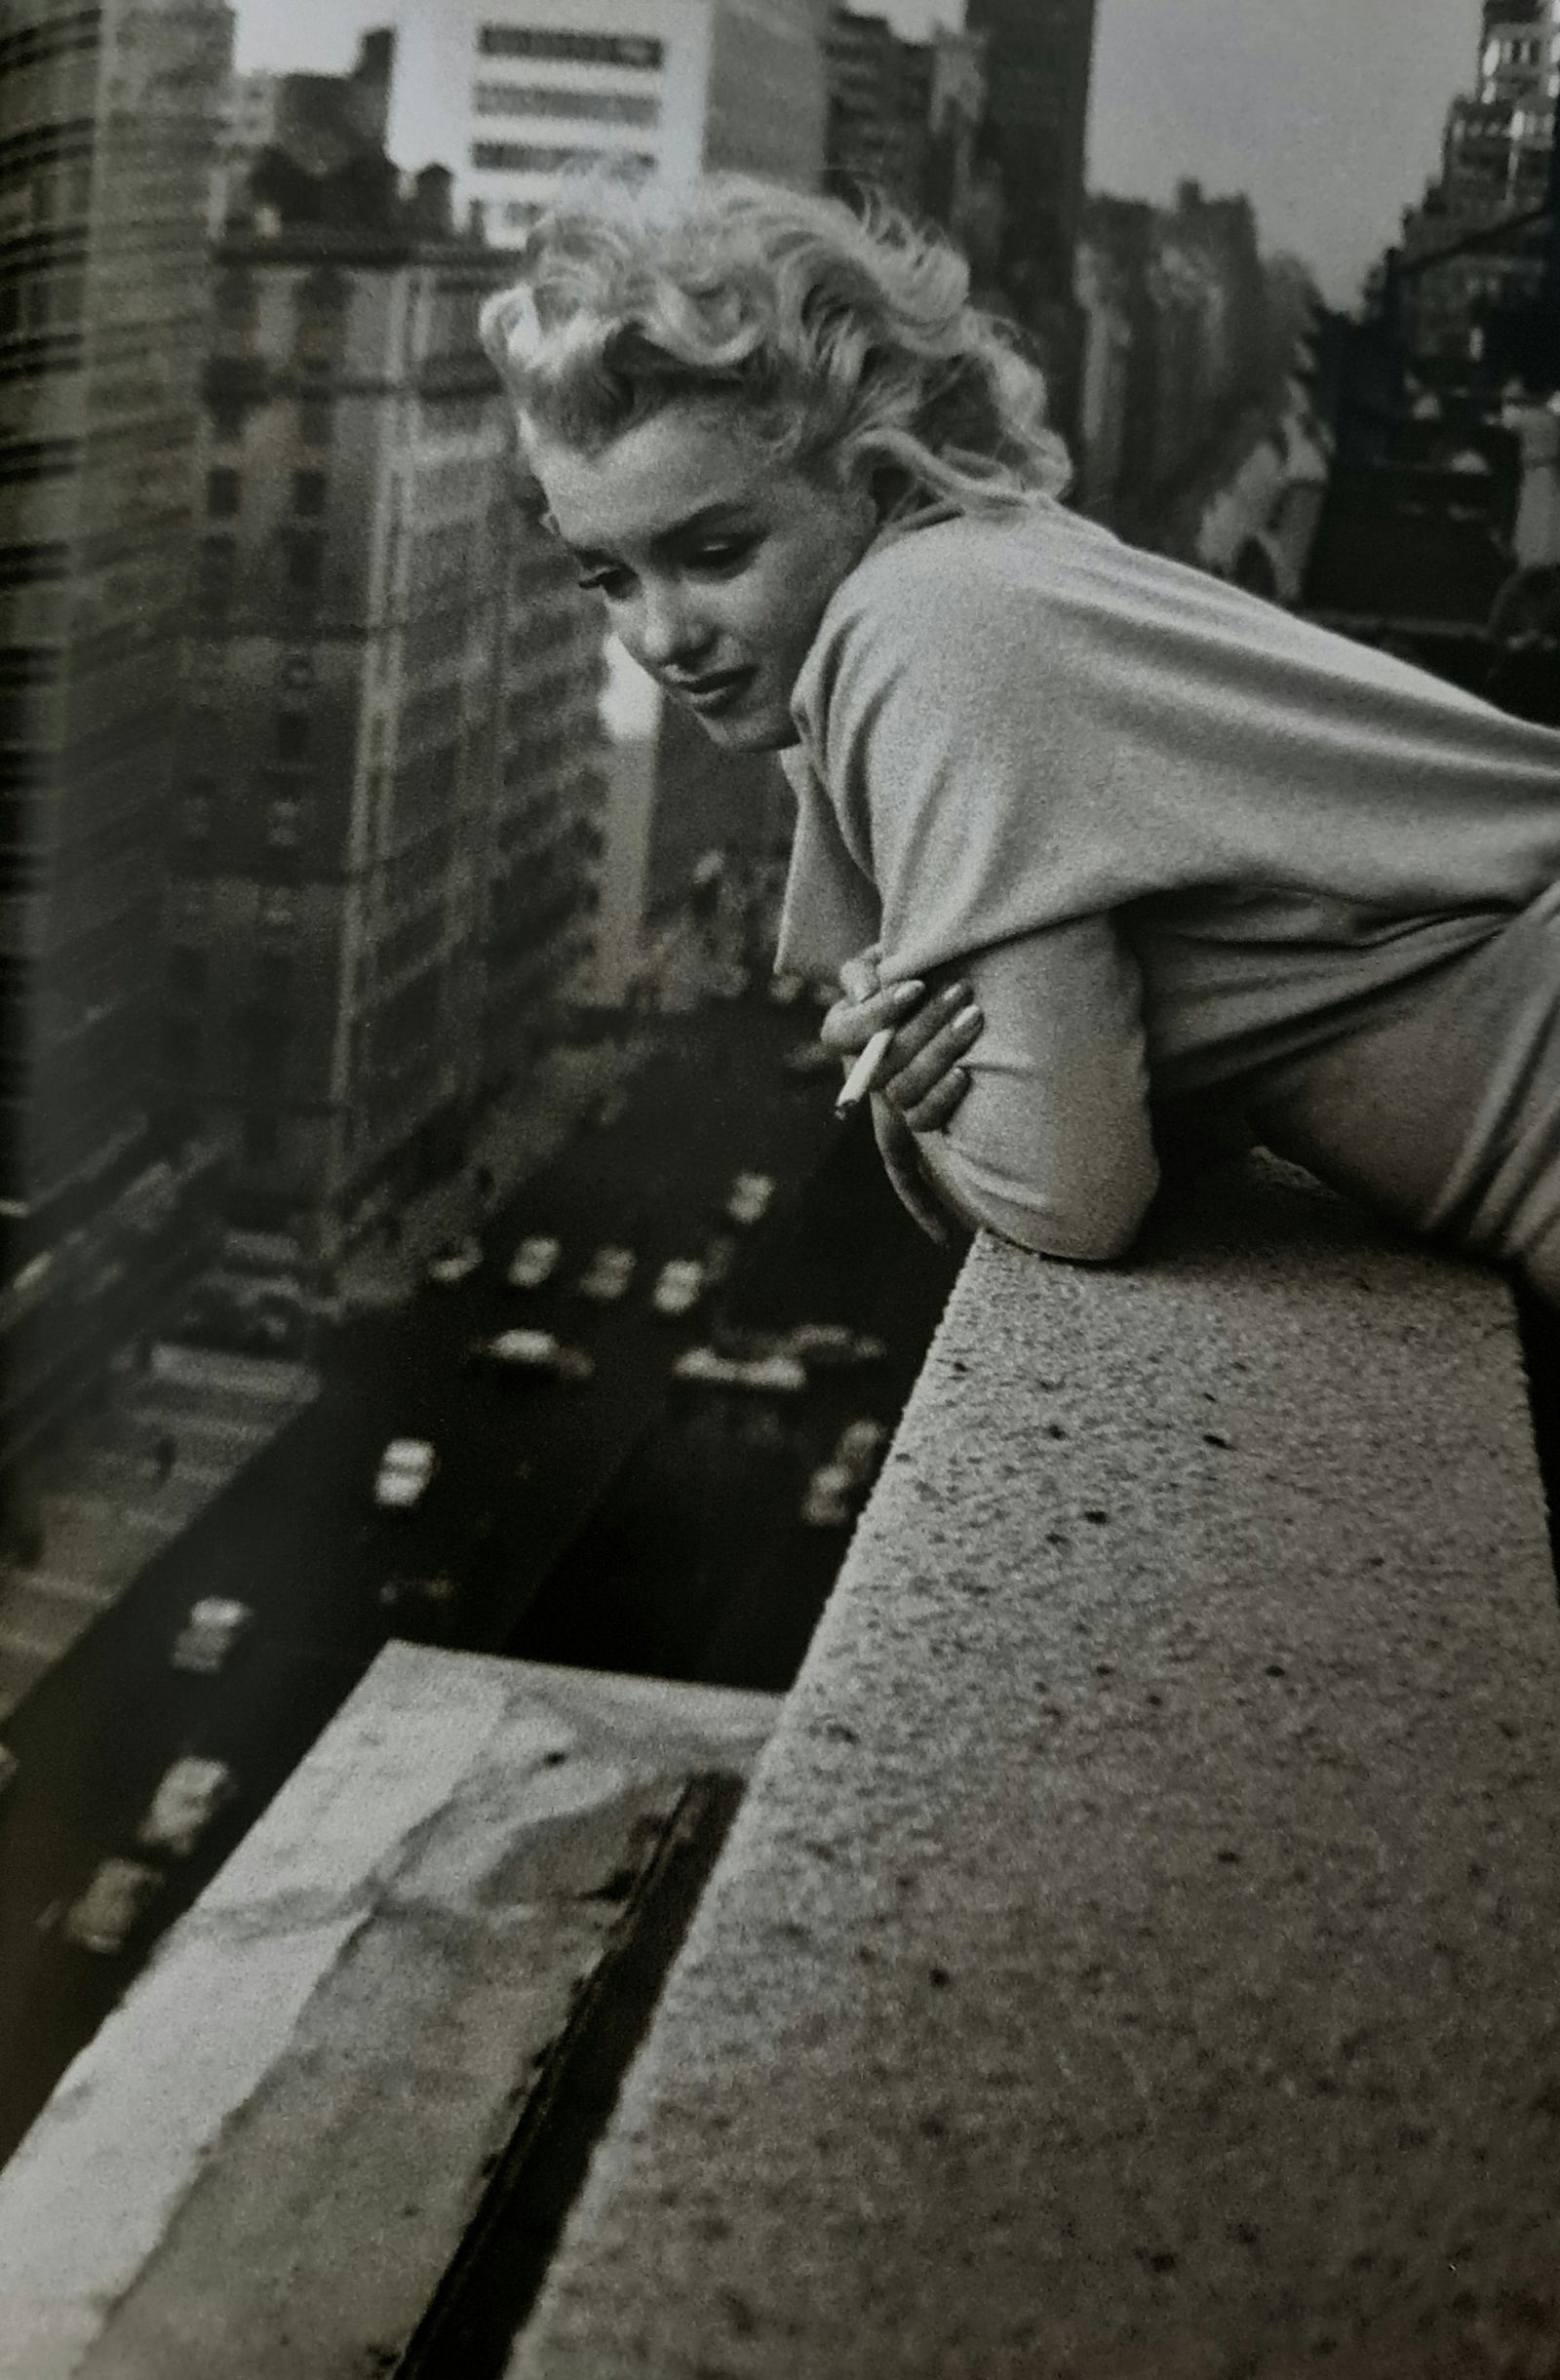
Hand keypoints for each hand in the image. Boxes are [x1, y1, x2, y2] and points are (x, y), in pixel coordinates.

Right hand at [820, 945, 983, 1132]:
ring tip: (973, 1017)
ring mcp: (887, 1095)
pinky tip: (965, 1071)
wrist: (935, 999)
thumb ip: (862, 972)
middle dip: (926, 1023)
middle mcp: (861, 1068)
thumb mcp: (877, 963)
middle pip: (884, 1060)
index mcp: (842, 1031)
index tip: (918, 986)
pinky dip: (943, 1097)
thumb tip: (865, 994)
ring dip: (940, 1052)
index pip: (845, 1032)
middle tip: (962, 989)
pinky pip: (923, 1119)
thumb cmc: (901, 975)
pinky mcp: (915, 1115)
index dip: (880, 1012)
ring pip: (904, 1088)